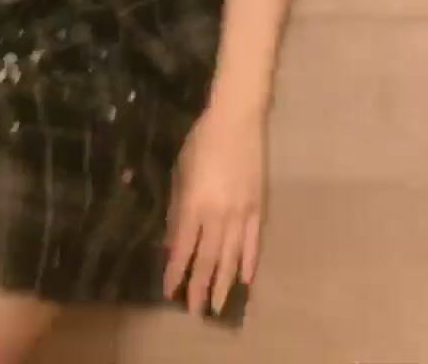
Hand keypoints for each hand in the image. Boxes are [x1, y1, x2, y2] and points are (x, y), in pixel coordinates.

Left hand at [164, 107, 264, 315]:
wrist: (237, 118)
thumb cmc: (201, 139)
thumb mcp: (181, 170)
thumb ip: (178, 207)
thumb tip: (175, 238)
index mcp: (195, 203)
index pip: (183, 247)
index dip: (176, 271)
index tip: (169, 291)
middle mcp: (219, 214)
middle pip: (208, 258)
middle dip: (200, 286)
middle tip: (195, 310)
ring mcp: (242, 211)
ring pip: (232, 256)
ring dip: (223, 282)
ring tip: (218, 305)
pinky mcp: (259, 205)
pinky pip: (254, 241)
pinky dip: (249, 262)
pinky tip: (245, 279)